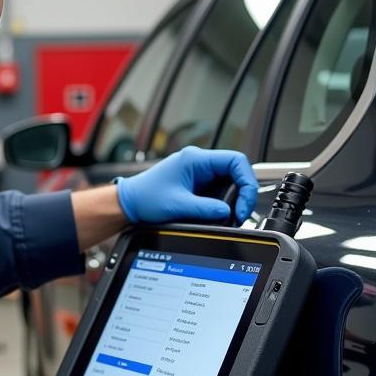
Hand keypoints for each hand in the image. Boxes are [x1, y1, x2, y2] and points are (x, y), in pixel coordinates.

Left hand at [116, 146, 258, 225]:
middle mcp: (199, 163)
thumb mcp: (177, 205)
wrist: (129, 203)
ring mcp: (198, 173)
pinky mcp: (196, 185)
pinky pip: (218, 191)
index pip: (235, 161)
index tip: (244, 203)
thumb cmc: (145, 198)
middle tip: (240, 214)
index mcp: (195, 159)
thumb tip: (228, 213)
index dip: (246, 181)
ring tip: (231, 216)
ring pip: (228, 183)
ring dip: (232, 199)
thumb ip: (205, 209)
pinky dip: (222, 203)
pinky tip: (220, 214)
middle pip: (235, 172)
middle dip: (242, 193)